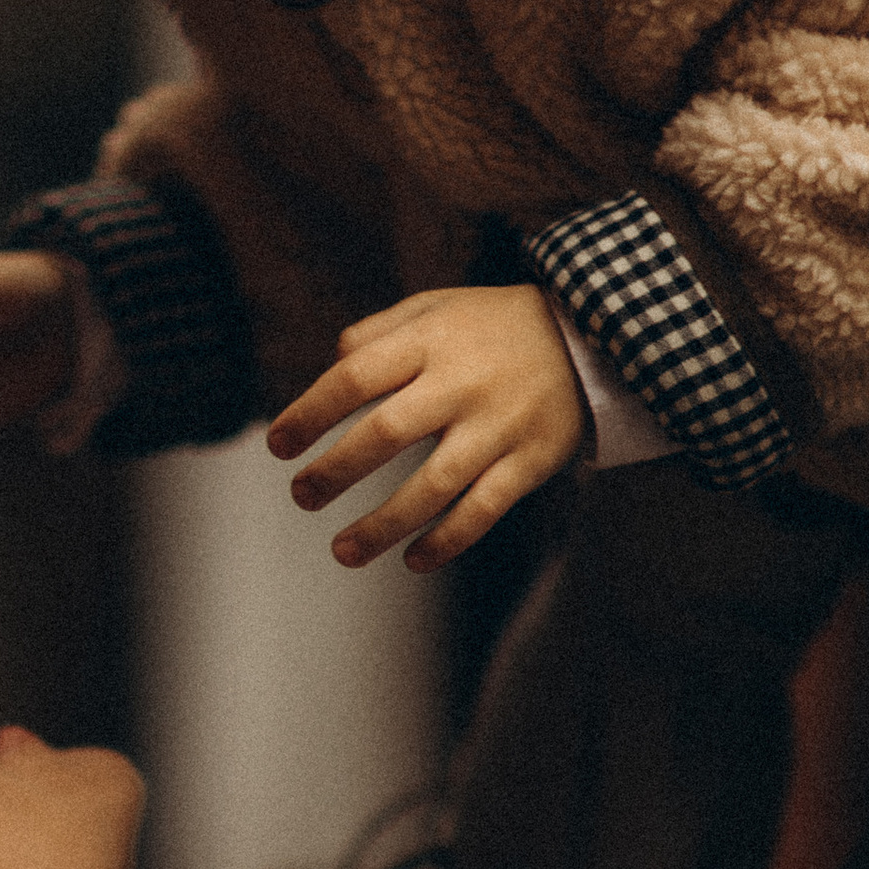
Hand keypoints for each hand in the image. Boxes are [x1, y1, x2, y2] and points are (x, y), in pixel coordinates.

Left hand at [266, 284, 588, 571]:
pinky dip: (446, 542)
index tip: (278, 445)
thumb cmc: (492, 325)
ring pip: (433, 487)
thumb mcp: (436, 307)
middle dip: (335, 472)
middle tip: (302, 497)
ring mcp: (498, 426)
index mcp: (431, 341)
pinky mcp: (530, 462)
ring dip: (382, 526)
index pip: (356, 377)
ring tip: (342, 552)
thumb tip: (330, 369)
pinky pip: (482, 511)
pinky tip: (412, 561)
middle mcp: (462, 383)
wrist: (590, 336)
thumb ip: (379, 332)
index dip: (310, 413)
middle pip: (386, 434)